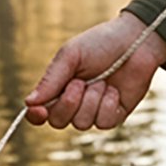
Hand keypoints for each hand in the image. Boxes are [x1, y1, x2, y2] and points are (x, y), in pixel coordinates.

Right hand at [25, 11, 165, 130]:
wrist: (135, 41)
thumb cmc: (101, 43)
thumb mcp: (71, 56)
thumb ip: (51, 79)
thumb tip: (29, 103)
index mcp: (59, 87)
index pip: (40, 111)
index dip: (36, 116)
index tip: (39, 111)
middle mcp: (75, 102)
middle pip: (58, 122)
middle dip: (68, 103)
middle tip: (80, 82)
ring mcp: (94, 111)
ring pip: (82, 123)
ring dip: (91, 100)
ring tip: (103, 80)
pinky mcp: (114, 116)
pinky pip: (103, 123)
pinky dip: (107, 104)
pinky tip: (114, 90)